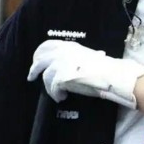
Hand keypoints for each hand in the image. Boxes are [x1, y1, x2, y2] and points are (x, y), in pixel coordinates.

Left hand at [27, 39, 143, 108]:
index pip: (47, 45)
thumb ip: (75, 56)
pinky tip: (62, 98)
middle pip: (40, 60)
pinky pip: (53, 88)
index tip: (36, 61)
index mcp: (69, 46)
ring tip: (57, 94)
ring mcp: (62, 64)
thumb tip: (70, 62)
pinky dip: (55, 94)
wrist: (111, 75)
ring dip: (49, 87)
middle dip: (34, 69)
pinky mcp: (62, 77)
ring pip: (45, 76)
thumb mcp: (87, 55)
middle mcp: (63, 53)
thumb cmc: (103, 67)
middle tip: (32, 77)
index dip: (39, 54)